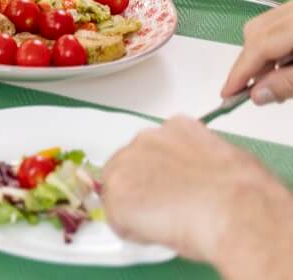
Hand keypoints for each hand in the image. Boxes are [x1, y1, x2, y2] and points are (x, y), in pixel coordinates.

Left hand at [102, 117, 292, 270]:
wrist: (237, 209)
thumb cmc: (245, 193)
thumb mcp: (224, 162)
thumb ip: (197, 163)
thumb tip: (197, 180)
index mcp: (176, 128)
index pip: (157, 150)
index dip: (164, 175)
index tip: (175, 190)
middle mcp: (146, 138)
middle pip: (132, 166)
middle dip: (145, 188)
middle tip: (168, 211)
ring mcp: (126, 164)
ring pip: (120, 190)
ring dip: (137, 207)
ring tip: (167, 223)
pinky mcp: (116, 194)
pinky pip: (118, 218)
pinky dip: (133, 230)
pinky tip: (159, 232)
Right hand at [221, 0, 292, 102]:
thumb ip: (288, 83)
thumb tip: (257, 95)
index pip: (258, 46)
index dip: (240, 72)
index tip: (227, 93)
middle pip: (256, 32)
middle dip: (249, 63)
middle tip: (250, 90)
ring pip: (263, 25)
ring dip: (260, 53)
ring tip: (271, 78)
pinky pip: (276, 21)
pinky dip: (272, 43)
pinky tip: (283, 60)